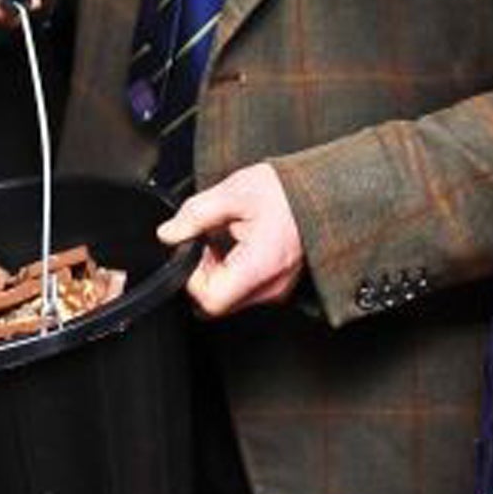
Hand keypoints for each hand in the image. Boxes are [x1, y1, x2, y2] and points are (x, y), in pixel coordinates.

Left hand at [154, 162, 305, 315]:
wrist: (323, 192)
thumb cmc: (287, 191)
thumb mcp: (233, 192)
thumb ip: (195, 214)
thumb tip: (168, 233)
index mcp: (261, 266)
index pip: (211, 300)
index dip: (190, 278)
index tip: (190, 250)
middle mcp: (271, 287)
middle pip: (217, 302)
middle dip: (201, 270)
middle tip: (208, 236)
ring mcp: (276, 289)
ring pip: (228, 295)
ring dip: (216, 268)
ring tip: (225, 235)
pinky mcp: (277, 284)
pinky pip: (243, 288)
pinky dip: (231, 268)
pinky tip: (237, 242)